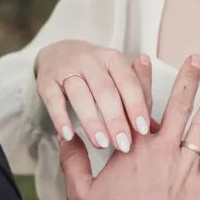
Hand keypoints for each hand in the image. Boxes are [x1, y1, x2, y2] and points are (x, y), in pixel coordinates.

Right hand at [35, 41, 152, 153]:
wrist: (58, 54)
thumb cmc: (96, 74)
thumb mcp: (118, 77)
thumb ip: (137, 94)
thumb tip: (153, 122)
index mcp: (113, 58)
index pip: (128, 82)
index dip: (136, 106)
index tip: (143, 130)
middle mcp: (90, 60)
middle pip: (105, 90)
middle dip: (115, 119)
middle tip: (123, 145)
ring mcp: (66, 68)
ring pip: (80, 95)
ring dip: (91, 121)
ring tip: (101, 144)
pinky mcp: (45, 80)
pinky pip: (53, 100)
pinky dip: (60, 118)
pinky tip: (68, 136)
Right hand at [58, 55, 199, 199]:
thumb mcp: (80, 191)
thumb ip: (72, 161)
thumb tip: (64, 136)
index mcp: (132, 147)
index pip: (137, 104)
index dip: (141, 78)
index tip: (145, 57)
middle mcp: (162, 150)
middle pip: (179, 106)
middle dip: (189, 78)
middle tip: (198, 57)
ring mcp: (186, 166)